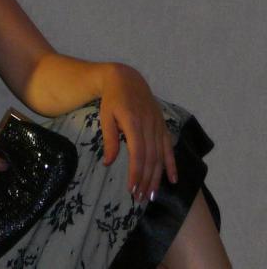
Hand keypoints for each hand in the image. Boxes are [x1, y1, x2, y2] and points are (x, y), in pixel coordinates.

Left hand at [98, 63, 177, 202]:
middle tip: (140, 198)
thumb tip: (109, 163)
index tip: (132, 189)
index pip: (138, 154)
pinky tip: (173, 179)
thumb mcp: (105, 116)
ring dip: (157, 177)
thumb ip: (109, 139)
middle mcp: (149, 125)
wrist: (126, 79)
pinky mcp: (162, 125)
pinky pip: (169, 147)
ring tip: (152, 195)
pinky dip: (172, 164)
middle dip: (146, 180)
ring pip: (160, 156)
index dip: (136, 173)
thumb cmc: (112, 99)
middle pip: (150, 158)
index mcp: (134, 122)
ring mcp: (158, 126)